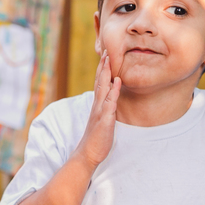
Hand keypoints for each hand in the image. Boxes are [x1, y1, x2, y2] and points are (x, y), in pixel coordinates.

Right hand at [74, 49, 120, 169]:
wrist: (88, 154)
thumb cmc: (96, 138)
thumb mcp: (102, 120)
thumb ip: (105, 109)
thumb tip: (111, 99)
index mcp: (97, 105)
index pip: (99, 83)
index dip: (102, 69)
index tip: (106, 56)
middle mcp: (97, 105)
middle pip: (99, 81)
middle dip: (103, 66)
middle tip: (106, 50)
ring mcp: (100, 112)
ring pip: (102, 89)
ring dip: (106, 74)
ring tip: (109, 59)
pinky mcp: (104, 120)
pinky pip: (109, 103)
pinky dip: (113, 91)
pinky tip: (117, 82)